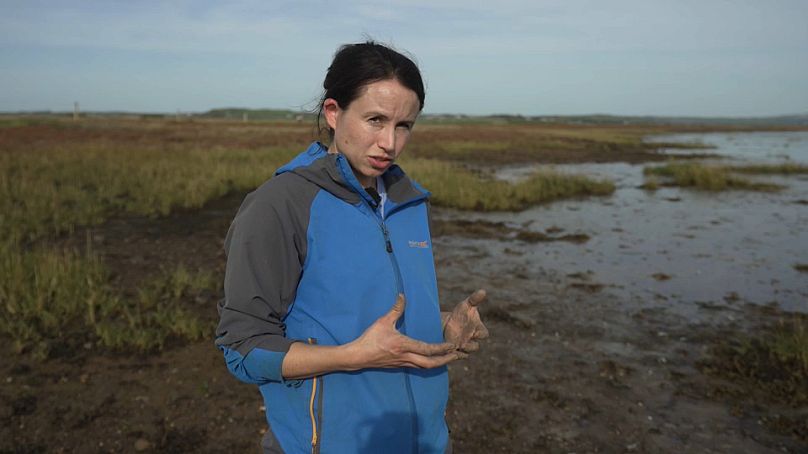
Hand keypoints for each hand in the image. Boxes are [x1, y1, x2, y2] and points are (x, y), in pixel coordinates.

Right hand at [346, 294, 464, 368]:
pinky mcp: (399, 365)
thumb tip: (402, 295)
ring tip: (450, 359)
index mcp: (404, 346)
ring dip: (439, 364)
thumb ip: (395, 309)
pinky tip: (433, 361)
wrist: (358, 356)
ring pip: (425, 367)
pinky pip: (418, 367)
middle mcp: (406, 357)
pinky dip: (428, 364)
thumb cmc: (370, 338)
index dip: (442, 348)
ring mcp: (403, 363)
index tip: (452, 345)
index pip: (427, 349)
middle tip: (458, 355)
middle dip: (446, 360)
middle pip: (430, 363)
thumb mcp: (383, 322)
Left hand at [442, 289, 488, 352]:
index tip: (473, 332)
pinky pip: (457, 356)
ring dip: (461, 351)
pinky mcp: (456, 351)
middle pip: (475, 347)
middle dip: (470, 346)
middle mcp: (473, 339)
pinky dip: (453, 354)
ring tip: (453, 347)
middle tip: (462, 343)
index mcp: (478, 329)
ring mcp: (464, 346)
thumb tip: (483, 291)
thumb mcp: (465, 305)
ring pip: (466, 353)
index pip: (484, 334)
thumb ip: (474, 299)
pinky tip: (448, 350)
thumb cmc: (459, 314)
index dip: (480, 334)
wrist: (446, 323)